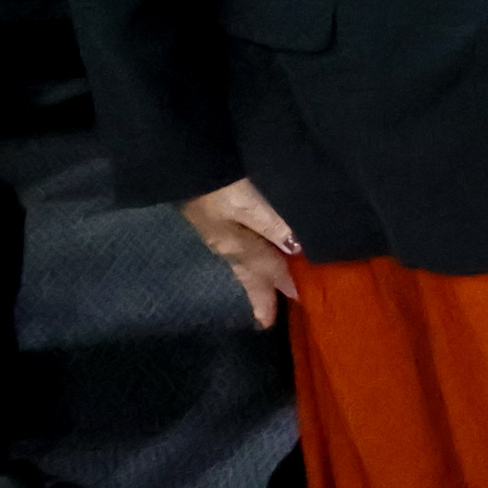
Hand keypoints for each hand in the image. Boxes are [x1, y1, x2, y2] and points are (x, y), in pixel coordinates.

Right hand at [181, 179, 299, 326]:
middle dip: (261, 294)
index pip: (268, 271)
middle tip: (266, 320)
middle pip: (250, 274)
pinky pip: (239, 248)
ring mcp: (219, 232)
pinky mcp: (216, 217)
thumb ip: (275, 227)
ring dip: (257, 278)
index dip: (286, 285)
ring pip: (244, 262)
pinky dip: (249, 257)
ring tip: (265, 291)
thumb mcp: (250, 207)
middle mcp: (227, 245)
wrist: (184, 166)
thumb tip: (299, 251)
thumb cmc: (220, 187)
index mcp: (237, 247)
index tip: (303, 302)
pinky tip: (250, 253)